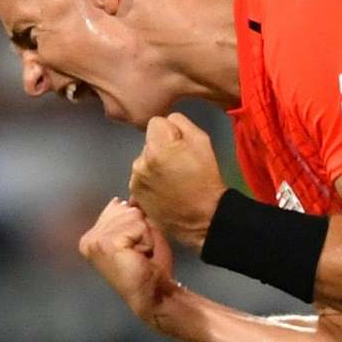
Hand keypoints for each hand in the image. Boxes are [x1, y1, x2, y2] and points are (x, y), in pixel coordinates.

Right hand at [78, 196, 183, 330]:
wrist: (153, 293)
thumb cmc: (149, 266)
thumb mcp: (141, 232)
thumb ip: (133, 213)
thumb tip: (132, 196)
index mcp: (92, 235)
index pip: (118, 206)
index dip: (137, 225)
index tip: (136, 248)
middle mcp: (89, 237)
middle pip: (125, 209)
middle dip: (141, 229)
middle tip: (140, 252)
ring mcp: (95, 240)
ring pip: (133, 216)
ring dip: (145, 235)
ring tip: (141, 254)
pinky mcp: (106, 243)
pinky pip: (138, 226)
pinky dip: (147, 240)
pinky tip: (141, 256)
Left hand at [128, 113, 222, 248]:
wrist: (203, 219)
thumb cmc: (206, 179)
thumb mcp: (203, 141)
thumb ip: (181, 123)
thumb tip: (168, 123)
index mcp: (157, 147)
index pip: (156, 122)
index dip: (171, 132)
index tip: (181, 146)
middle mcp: (141, 161)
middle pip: (149, 142)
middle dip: (161, 148)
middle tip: (179, 165)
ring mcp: (136, 179)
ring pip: (144, 160)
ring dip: (154, 165)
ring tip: (172, 180)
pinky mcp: (135, 194)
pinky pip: (141, 177)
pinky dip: (150, 180)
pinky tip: (164, 190)